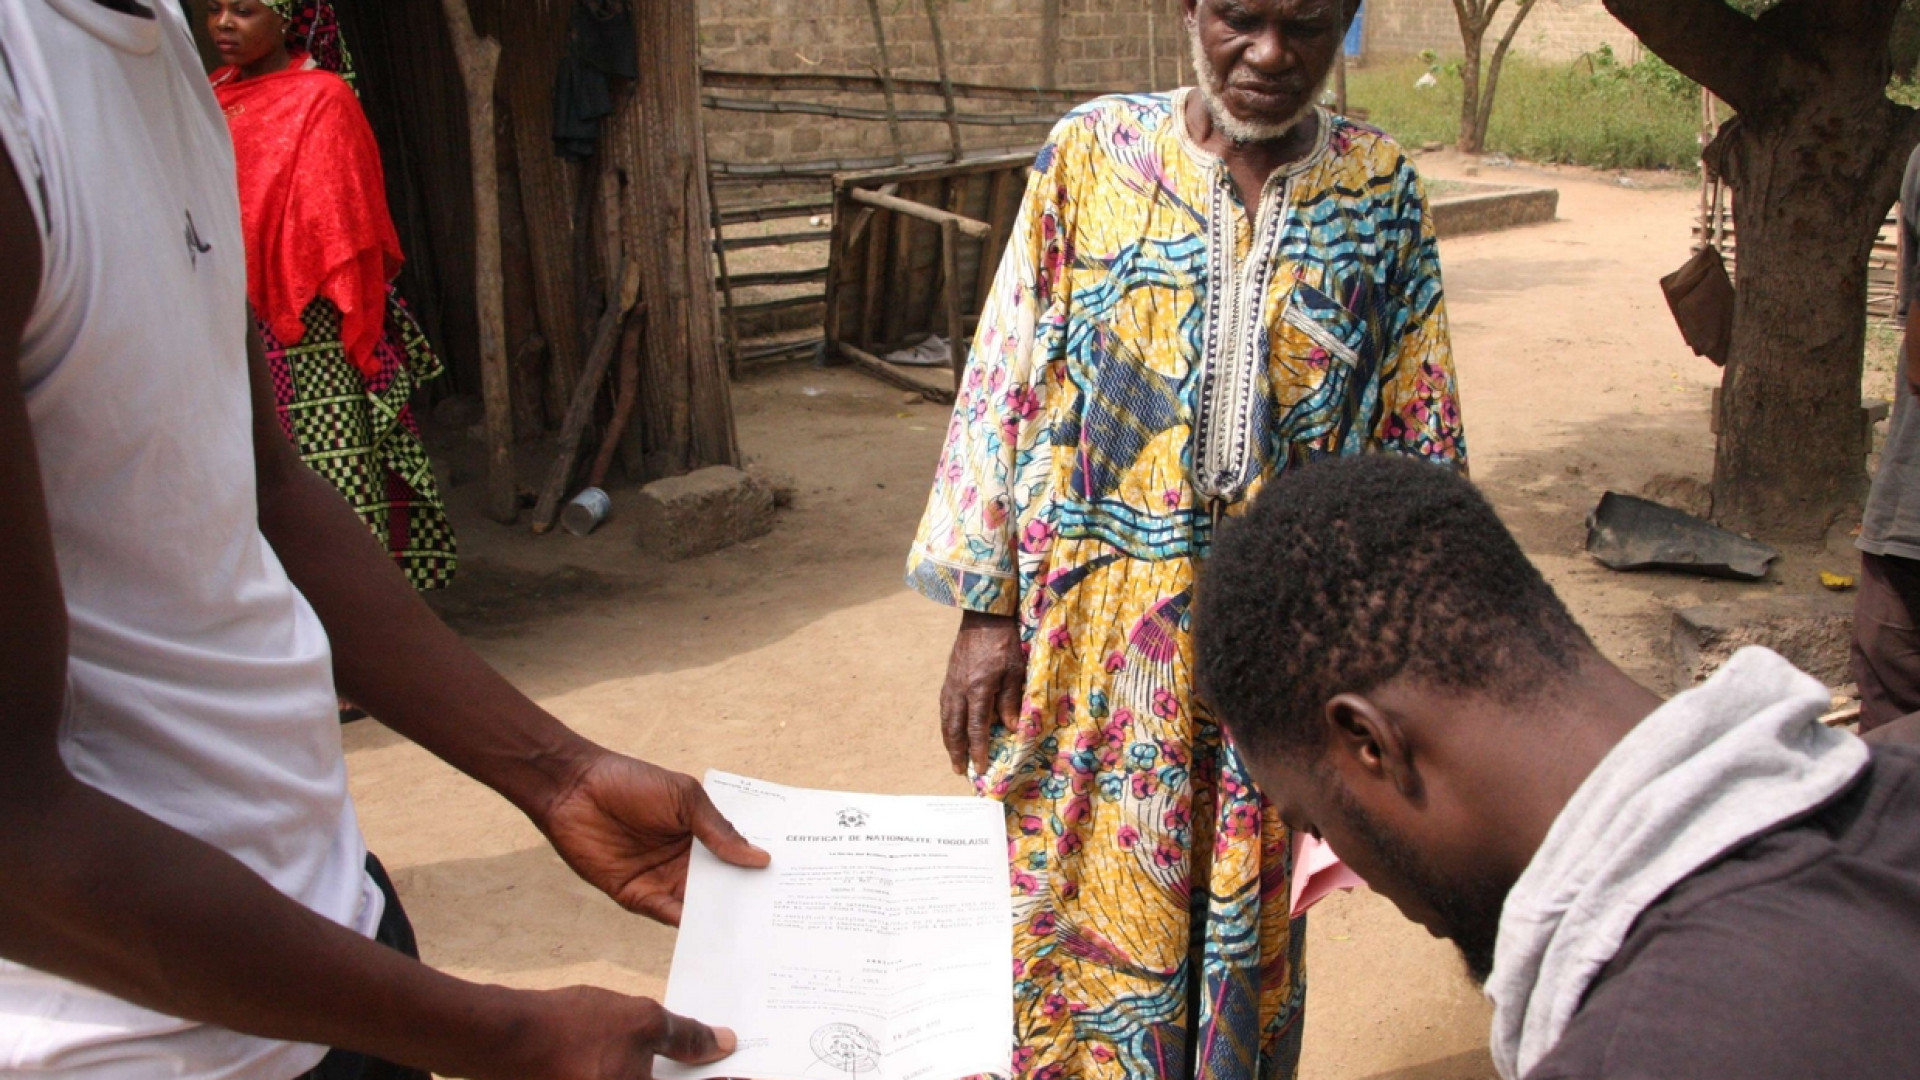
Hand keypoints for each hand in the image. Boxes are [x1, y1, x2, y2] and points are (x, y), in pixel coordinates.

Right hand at [503, 985, 736, 1079]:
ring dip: (680, 1071)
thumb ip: (686, 1036)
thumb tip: (724, 1043)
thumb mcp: (640, 1020)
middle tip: (726, 1048)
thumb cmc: (573, 1028)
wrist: (507, 1039)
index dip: (729, 1077)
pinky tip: (667, 1053)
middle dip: (702, 1071)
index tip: (754, 1066)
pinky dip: (654, 1073)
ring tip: (702, 1047)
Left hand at [538, 752, 768, 925]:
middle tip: (781, 920)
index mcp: (701, 834)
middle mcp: (685, 861)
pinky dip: (688, 927)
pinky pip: (668, 916)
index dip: (759, 870)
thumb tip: (760, 859)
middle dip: (746, 901)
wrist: (575, 790)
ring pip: (699, 906)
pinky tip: (712, 936)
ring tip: (754, 936)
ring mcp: (662, 880)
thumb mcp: (685, 799)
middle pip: (721, 887)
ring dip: (721, 919)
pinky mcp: (638, 897)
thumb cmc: (631, 783)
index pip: (736, 857)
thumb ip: (719, 831)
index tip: (790, 886)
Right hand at [938, 611, 1024, 776]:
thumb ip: (1010, 700)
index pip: (976, 727)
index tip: (980, 767)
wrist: (983, 617)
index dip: (978, 749)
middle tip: (960, 770)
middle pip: (955, 728)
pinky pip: (945, 707)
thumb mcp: (1015, 671)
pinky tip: (951, 730)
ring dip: (949, 741)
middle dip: (957, 752)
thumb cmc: (1004, 643)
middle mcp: (960, 690)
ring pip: (946, 719)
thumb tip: (1010, 728)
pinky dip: (947, 724)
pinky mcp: (949, 678)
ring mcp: (951, 684)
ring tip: (954, 756)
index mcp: (978, 689)